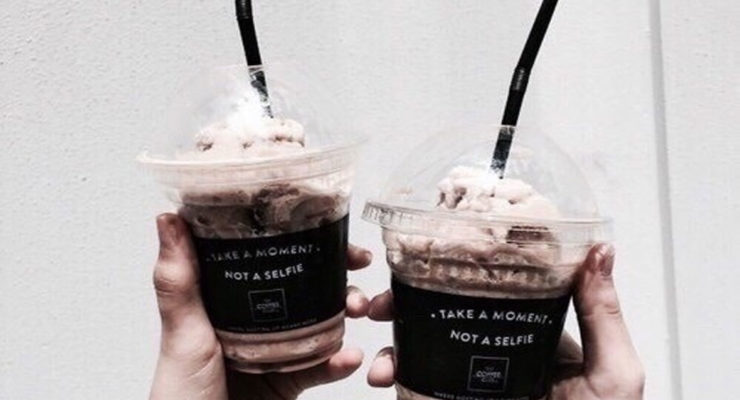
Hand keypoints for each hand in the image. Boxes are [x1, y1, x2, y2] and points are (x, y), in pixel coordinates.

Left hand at [149, 214, 371, 399]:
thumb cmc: (181, 393)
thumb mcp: (183, 333)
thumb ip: (179, 282)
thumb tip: (169, 220)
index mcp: (226, 300)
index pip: (265, 256)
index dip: (296, 236)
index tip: (324, 222)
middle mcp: (252, 320)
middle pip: (302, 285)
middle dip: (335, 271)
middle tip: (356, 264)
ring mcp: (273, 350)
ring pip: (320, 320)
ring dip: (344, 310)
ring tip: (357, 308)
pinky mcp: (289, 380)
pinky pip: (322, 366)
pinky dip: (339, 361)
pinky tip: (349, 357)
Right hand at [366, 244, 644, 399]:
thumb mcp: (612, 372)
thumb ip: (603, 314)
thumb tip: (599, 249)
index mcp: (532, 331)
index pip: (490, 287)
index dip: (456, 267)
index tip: (430, 250)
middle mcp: (495, 348)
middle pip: (443, 309)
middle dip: (408, 298)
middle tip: (384, 298)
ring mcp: (469, 378)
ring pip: (421, 343)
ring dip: (392, 334)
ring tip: (379, 335)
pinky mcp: (446, 399)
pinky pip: (413, 380)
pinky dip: (391, 371)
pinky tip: (383, 373)